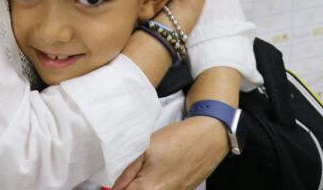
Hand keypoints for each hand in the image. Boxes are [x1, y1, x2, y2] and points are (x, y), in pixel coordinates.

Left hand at [112, 117, 228, 189]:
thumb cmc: (178, 139)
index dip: (117, 186)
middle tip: (132, 173)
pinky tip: (158, 172)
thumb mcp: (145, 148)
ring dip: (143, 185)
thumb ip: (126, 171)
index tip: (117, 179)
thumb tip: (113, 187)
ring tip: (146, 171)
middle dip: (129, 186)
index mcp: (148, 188)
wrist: (209, 138)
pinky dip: (155, 185)